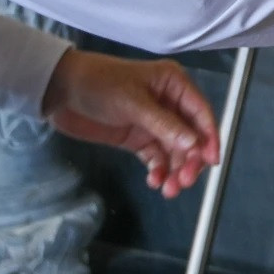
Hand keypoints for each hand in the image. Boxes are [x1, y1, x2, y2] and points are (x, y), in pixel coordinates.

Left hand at [41, 49, 220, 197]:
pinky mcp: (137, 138)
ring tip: (168, 189)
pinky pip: (156, 158)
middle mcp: (168, 103)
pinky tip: (154, 181)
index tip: (211, 162)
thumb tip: (194, 144)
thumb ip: (164, 125)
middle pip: (190, 137)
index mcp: (173, 84)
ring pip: (174, 151)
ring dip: (174, 170)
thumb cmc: (99, 85)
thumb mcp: (133, 103)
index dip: (209, 137)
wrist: (61, 90)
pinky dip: (158, 170)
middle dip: (189, 160)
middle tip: (183, 182)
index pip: (201, 113)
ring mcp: (153, 122)